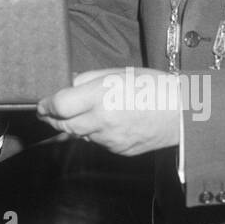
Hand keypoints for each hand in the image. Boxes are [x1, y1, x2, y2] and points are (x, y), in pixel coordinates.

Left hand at [37, 68, 182, 155]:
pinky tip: (103, 122)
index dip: (47, 105)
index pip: (60, 105)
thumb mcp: (116, 72)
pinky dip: (94, 133)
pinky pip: (97, 142)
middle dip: (52, 118)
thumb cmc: (152, 85)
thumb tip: (67, 84)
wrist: (182, 112)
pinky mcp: (119, 150)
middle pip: (64, 125)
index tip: (42, 103)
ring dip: (73, 126)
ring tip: (77, 114)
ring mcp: (110, 138)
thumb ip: (87, 79)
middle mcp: (103, 120)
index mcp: (101, 95)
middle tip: (47, 112)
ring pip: (80, 135)